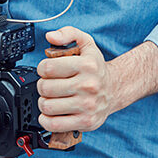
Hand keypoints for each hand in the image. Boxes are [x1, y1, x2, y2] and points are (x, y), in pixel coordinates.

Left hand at [37, 27, 157, 132]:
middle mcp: (88, 86)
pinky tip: (51, 113)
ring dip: (44, 102)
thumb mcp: (86, 43)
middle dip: (42, 86)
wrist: (115, 88)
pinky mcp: (86, 121)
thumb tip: (51, 36)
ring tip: (51, 98)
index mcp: (87, 65)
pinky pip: (54, 124)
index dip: (42, 68)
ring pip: (47, 106)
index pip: (48, 68)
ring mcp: (87, 105)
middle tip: (50, 85)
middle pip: (45, 88)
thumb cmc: (95, 68)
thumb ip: (68, 33)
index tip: (47, 70)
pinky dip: (46, 120)